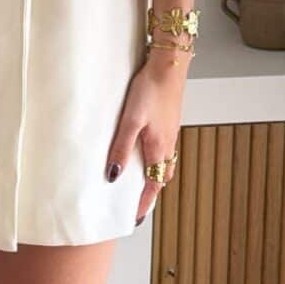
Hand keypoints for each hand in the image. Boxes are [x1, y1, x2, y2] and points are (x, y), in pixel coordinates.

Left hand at [105, 50, 188, 225]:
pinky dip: (156, 159)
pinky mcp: (169, 122)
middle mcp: (168, 145)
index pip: (152, 186)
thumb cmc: (150, 90)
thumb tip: (114, 175)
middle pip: (160, 178)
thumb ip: (121, 148)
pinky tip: (146, 151)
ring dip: (154, 176)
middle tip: (137, 204)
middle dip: (150, 193)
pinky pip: (164, 149)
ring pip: (163, 163)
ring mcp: (170, 133)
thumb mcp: (130, 121)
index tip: (135, 218)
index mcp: (158, 149)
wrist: (169, 65)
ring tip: (140, 182)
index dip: (143, 203)